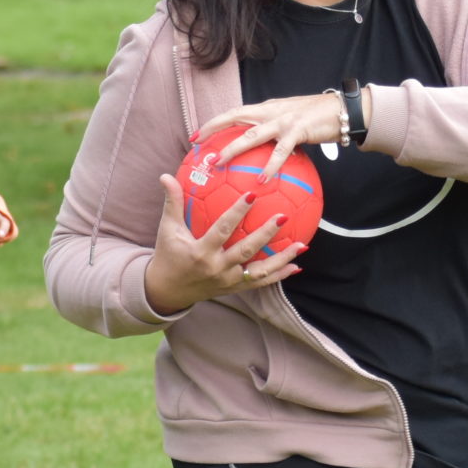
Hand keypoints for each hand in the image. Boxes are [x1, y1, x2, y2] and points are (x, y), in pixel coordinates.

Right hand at [141, 174, 297, 315]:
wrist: (167, 291)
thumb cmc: (169, 254)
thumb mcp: (168, 229)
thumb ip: (172, 203)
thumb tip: (165, 176)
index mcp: (201, 252)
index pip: (222, 229)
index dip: (237, 212)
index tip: (252, 194)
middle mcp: (216, 268)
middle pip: (245, 250)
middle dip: (265, 234)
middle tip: (283, 217)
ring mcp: (227, 281)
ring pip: (259, 271)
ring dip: (281, 259)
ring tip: (301, 245)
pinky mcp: (234, 289)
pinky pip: (259, 283)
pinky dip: (279, 275)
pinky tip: (296, 266)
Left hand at [194, 92, 352, 173]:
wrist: (341, 110)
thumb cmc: (316, 118)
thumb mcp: (290, 121)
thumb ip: (274, 133)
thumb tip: (260, 153)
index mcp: (266, 108)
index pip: (234, 113)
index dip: (214, 123)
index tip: (196, 136)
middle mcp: (270, 111)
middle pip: (234, 117)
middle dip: (212, 129)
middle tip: (196, 145)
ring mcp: (282, 120)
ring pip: (251, 134)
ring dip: (233, 149)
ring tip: (219, 163)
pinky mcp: (297, 131)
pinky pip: (280, 151)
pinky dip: (270, 165)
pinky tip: (262, 180)